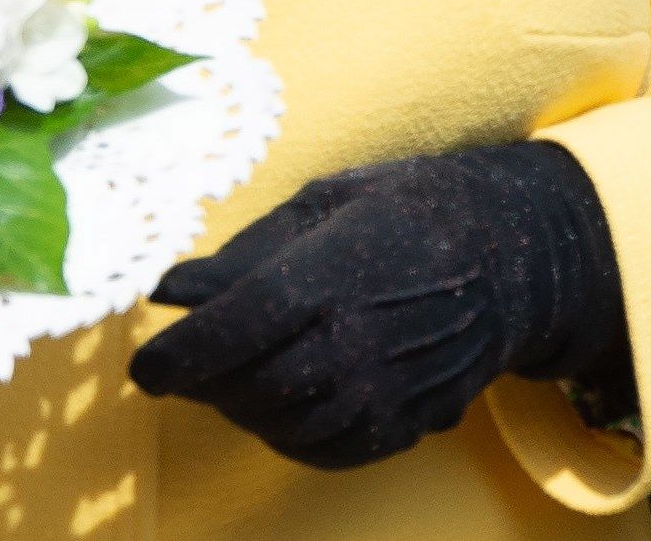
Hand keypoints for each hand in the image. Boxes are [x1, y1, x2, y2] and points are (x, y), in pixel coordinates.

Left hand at [126, 143, 627, 470]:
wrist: (509, 252)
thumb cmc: (406, 208)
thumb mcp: (324, 202)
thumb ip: (243, 252)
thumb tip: (169, 287)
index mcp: (330, 273)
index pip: (233, 330)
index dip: (178, 357)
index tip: (141, 369)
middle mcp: (357, 341)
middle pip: (250, 386)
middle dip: (200, 385)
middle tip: (180, 367)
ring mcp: (387, 389)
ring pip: (283, 425)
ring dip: (239, 409)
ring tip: (227, 379)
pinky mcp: (407, 420)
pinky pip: (328, 449)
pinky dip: (287, 435)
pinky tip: (276, 404)